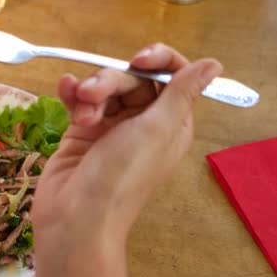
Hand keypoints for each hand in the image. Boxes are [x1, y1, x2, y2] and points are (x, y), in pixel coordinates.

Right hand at [31, 43, 222, 276]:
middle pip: (131, 79)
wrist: (75, 217)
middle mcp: (143, 123)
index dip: (157, 61)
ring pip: (102, 88)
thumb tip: (213, 64)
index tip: (137, 60)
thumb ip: (181, 92)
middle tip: (91, 97)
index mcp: (170, 123)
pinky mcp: (81, 132)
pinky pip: (79, 100)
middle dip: (109, 83)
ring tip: (78, 114)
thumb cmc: (122, 175)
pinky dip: (72, 93)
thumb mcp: (157, 130)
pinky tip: (64, 89)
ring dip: (88, 92)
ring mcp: (109, 127)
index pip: (171, 76)